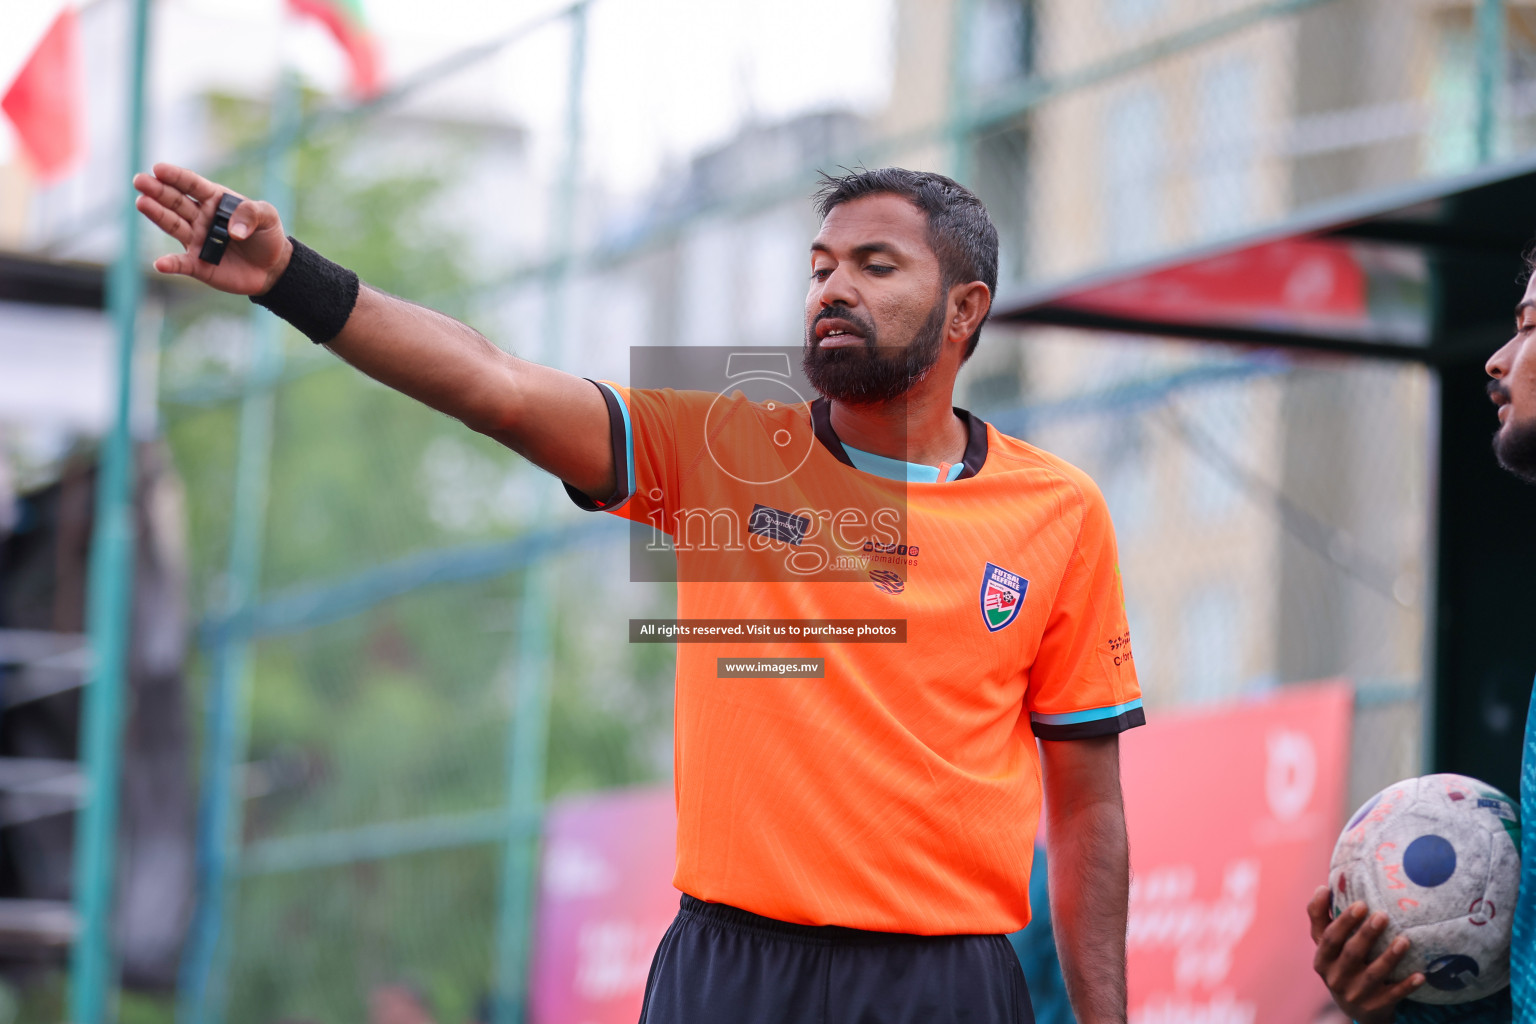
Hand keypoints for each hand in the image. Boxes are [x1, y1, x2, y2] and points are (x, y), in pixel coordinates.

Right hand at [133, 162, 291, 294]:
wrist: (273, 268)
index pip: (192, 185)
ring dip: (157, 215)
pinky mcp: (198, 264)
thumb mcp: (267, 216)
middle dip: (157, 190)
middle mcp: (200, 217)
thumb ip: (252, 214)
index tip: (158, 169)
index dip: (176, 177)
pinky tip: (160, 264)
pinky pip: (181, 263)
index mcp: (215, 200)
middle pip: (176, 201)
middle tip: (139, 181)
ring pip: (173, 225)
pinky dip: (170, 264)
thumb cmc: (266, 236)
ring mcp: (197, 240)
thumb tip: (233, 230)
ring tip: (142, 202)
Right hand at [1308, 886, 1423, 1023]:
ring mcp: (1356, 994)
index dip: (1344, 921)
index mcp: (1322, 960)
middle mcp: (1336, 978)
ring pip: (1374, 974)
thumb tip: (1322, 888)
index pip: (1329, 938)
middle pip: (1352, 954)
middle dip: (1367, 934)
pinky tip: (1421, 975)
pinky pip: (1394, 995)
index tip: (1361, 903)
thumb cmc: (1341, 965)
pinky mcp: (1376, 1006)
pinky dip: (1407, 986)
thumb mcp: (1326, 946)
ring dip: (1390, 957)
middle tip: (1383, 915)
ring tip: (1404, 940)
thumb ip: (1321, 919)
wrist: (1355, 1008)